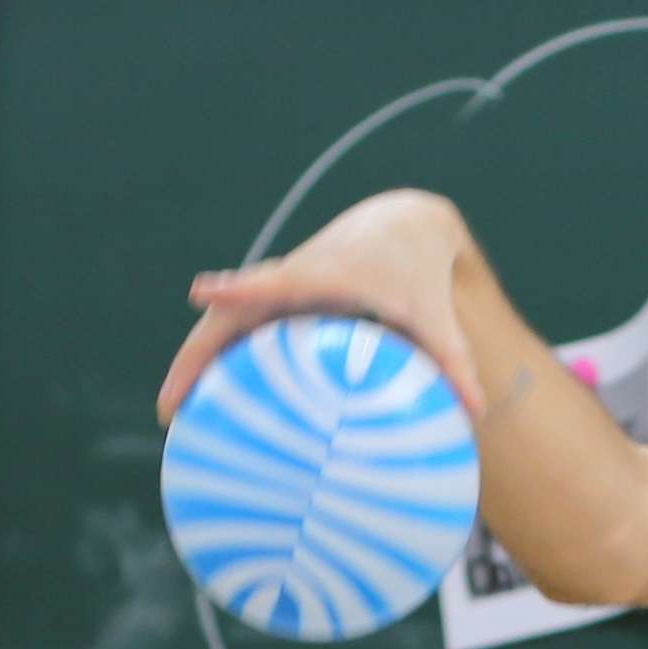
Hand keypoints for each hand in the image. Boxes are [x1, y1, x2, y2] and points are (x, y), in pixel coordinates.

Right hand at [158, 188, 481, 422]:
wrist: (399, 229)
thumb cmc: (416, 273)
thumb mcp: (435, 313)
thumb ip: (454, 360)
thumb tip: (477, 413)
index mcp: (323, 274)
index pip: (274, 282)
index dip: (240, 288)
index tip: (204, 296)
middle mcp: (288, 280)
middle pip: (228, 316)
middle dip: (195, 356)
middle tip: (170, 406)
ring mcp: (275, 294)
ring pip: (223, 329)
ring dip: (195, 368)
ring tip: (175, 419)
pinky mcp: (274, 306)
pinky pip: (239, 338)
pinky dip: (220, 369)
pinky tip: (209, 415)